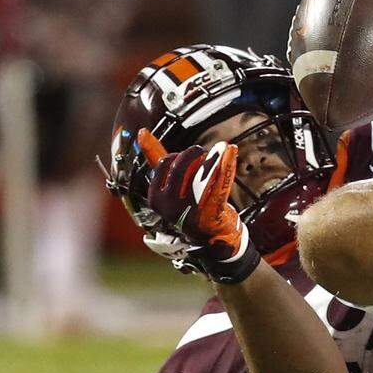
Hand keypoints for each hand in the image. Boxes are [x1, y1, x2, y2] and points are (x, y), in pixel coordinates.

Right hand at [139, 129, 259, 282]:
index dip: (179, 156)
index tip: (192, 156)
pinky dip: (227, 164)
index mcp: (156, 199)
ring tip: (222, 150)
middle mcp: (169, 206)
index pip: (165, 164)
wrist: (212, 239)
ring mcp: (190, 210)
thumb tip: (140, 132)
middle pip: (182, 166)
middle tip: (204, 152)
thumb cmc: (190, 206)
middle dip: (194, 154)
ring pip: (201, 173)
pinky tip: (232, 150)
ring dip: (213, 157)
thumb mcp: (170, 186)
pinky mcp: (211, 212)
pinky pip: (219, 183)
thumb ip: (156, 160)